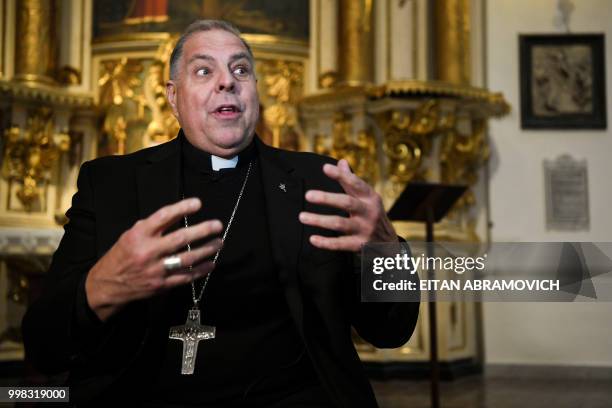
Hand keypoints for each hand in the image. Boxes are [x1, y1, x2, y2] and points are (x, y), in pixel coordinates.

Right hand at [85, 198, 222, 320]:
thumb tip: (176, 215)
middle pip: (180, 238)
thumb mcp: (130, 235)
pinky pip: (186, 276)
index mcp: (138, 235)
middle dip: (202, 230)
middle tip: (217, 225)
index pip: (163, 217)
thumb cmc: (122, 255)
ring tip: (219, 242)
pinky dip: (201, 270)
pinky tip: (212, 263)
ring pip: (187, 258)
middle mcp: (148, 251)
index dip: (181, 208)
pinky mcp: (161, 284)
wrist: (107, 284)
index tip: (198, 203)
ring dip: (206, 250)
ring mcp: (156, 269)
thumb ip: (151, 227)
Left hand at [298, 159, 397, 251]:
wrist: (389, 242)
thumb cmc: (372, 214)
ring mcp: (364, 229)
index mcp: (370, 197)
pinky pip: (340, 244)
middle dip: (326, 198)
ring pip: (340, 224)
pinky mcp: (359, 245)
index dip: (341, 176)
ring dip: (320, 220)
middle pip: (347, 203)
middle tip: (307, 195)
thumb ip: (352, 182)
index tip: (326, 168)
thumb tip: (341, 162)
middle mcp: (369, 212)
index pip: (356, 184)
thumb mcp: (367, 198)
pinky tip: (313, 239)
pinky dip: (325, 242)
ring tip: (302, 216)